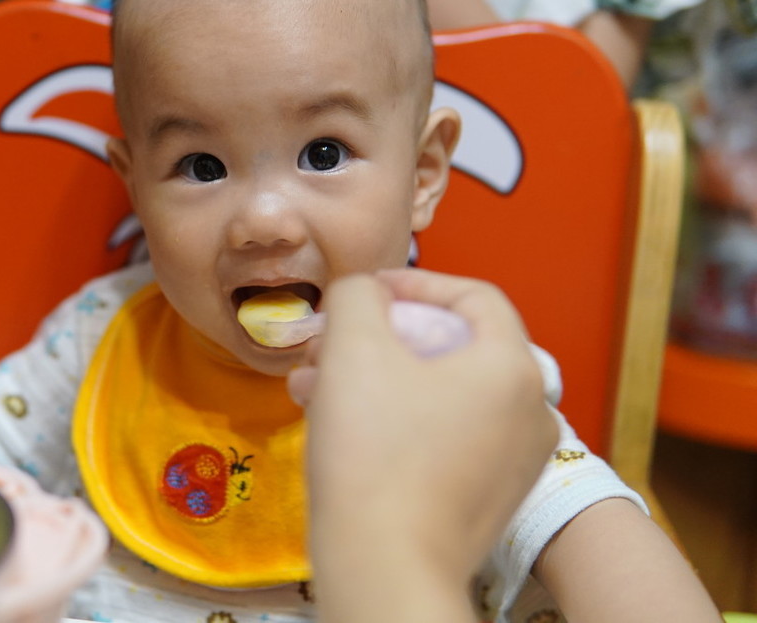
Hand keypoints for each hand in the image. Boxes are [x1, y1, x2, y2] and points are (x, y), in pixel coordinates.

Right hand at [294, 269, 557, 620]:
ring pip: (440, 394)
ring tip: (317, 387)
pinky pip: (443, 437)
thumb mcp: (354, 345)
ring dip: (378, 380)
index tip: (364, 292)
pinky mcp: (489, 498)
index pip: (473, 295)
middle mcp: (530, 411)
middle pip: (453, 346)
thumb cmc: (374, 452)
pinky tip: (343, 428)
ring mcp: (514, 460)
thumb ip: (358, 294)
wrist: (384, 565)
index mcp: (512, 366)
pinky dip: (397, 421)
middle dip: (381, 338)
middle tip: (331, 344)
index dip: (413, 281)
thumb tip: (365, 291)